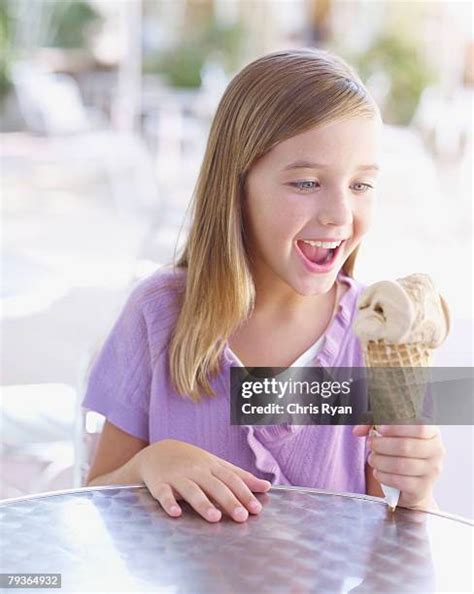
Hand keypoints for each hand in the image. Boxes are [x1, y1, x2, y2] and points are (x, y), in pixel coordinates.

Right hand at [136, 439, 271, 522]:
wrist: (157, 452)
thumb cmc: (192, 461)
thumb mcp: (216, 464)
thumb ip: (240, 476)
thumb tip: (267, 486)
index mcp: (212, 466)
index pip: (231, 479)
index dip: (244, 493)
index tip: (256, 509)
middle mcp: (196, 471)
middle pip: (215, 486)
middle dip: (229, 500)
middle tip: (242, 516)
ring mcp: (177, 477)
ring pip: (191, 490)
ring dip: (203, 503)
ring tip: (214, 517)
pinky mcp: (159, 484)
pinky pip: (164, 494)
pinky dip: (169, 503)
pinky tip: (175, 513)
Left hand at [353, 424, 445, 508]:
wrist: (413, 484)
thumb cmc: (402, 452)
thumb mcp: (390, 434)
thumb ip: (374, 426)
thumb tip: (358, 430)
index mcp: (432, 432)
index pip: (419, 427)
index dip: (397, 427)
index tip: (380, 428)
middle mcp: (436, 451)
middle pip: (406, 446)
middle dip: (382, 445)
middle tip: (371, 444)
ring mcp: (431, 471)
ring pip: (401, 465)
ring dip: (380, 460)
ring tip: (372, 458)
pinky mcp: (422, 488)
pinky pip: (399, 481)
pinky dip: (383, 475)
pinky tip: (378, 472)